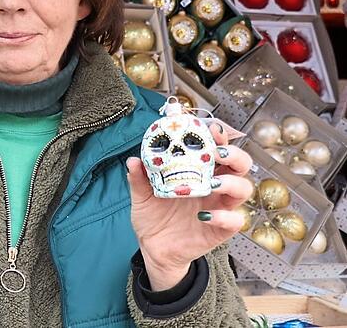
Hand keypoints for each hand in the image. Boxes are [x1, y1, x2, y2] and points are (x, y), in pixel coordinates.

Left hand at [127, 123, 253, 291]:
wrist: (153, 247)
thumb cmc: (153, 217)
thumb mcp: (142, 195)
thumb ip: (139, 179)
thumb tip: (133, 160)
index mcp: (198, 174)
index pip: (217, 151)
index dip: (219, 138)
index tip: (211, 130)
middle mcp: (213, 188)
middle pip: (240, 166)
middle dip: (235, 156)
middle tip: (218, 154)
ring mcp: (219, 208)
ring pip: (243, 190)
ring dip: (232, 183)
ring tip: (213, 184)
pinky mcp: (220, 230)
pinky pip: (235, 221)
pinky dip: (225, 217)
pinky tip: (205, 216)